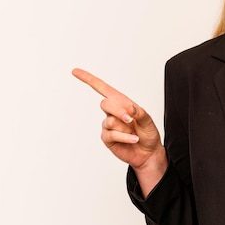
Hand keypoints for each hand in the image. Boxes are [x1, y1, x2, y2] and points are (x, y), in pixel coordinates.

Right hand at [72, 68, 167, 192]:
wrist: (149, 152)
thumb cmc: (148, 133)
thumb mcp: (148, 121)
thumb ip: (140, 113)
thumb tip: (130, 107)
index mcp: (122, 102)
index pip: (103, 88)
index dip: (89, 79)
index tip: (75, 71)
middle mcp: (113, 112)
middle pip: (105, 103)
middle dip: (118, 111)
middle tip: (130, 119)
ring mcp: (108, 125)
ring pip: (110, 121)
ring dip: (125, 127)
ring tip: (134, 132)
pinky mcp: (107, 138)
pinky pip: (112, 134)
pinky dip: (125, 137)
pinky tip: (133, 139)